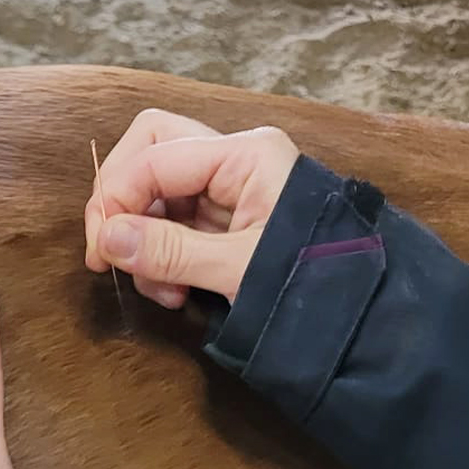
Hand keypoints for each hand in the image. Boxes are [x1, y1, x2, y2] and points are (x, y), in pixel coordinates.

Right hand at [84, 109, 300, 308]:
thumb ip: (172, 252)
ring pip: (159, 191)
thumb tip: (108, 239)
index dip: (116, 200)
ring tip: (162, 291)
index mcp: (246, 154)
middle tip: (109, 255)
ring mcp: (233, 187)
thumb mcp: (241, 271)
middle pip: (151, 152)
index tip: (102, 252)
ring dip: (144, 238)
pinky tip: (175, 291)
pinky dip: (163, 254)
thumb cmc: (314, 284)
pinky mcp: (230, 218)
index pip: (154, 156)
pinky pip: (177, 222)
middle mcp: (237, 158)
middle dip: (123, 202)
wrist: (366, 316)